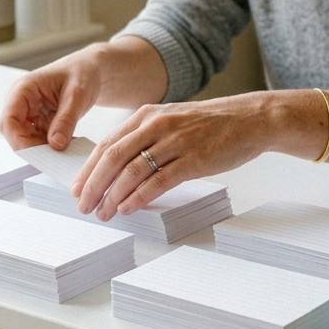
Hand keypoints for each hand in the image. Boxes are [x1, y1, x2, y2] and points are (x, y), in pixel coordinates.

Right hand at [0, 50, 102, 150]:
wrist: (91, 70)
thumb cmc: (82, 73)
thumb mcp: (77, 95)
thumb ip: (66, 120)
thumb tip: (56, 144)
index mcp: (23, 89)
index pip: (9, 120)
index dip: (19, 140)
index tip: (38, 153)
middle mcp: (21, 102)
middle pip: (14, 133)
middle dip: (32, 146)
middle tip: (55, 154)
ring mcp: (29, 112)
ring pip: (26, 139)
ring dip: (43, 147)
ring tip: (65, 146)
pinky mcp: (38, 121)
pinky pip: (38, 139)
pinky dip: (51, 145)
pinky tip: (66, 143)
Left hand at [73, 93, 278, 220]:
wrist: (250, 119)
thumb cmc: (211, 124)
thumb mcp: (171, 120)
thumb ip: (146, 137)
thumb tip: (120, 167)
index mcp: (146, 116)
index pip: (107, 144)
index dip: (89, 169)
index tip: (78, 189)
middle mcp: (156, 126)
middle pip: (113, 158)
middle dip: (94, 185)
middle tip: (84, 205)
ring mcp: (175, 142)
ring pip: (132, 171)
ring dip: (113, 195)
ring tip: (104, 213)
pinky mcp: (193, 160)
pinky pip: (158, 181)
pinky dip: (138, 196)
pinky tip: (128, 208)